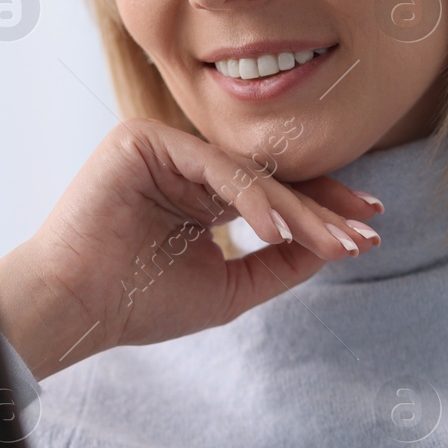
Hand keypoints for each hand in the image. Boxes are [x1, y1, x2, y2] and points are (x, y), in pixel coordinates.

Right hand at [0, 117, 381, 375]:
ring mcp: (165, 147)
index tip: (369, 229)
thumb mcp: (229, 287)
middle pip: (269, 179)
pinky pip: (215, 166)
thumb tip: (336, 246)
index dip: (321, 210)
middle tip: (363, 233)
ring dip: (296, 210)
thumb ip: (279, 265)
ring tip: (332, 243)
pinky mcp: (144, 139)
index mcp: (202, 195)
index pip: (273, 193)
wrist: (78, 308)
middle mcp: (186, 165)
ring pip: (248, 173)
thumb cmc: (140, 303)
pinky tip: (278, 232)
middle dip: (322, 209)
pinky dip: (252, 200)